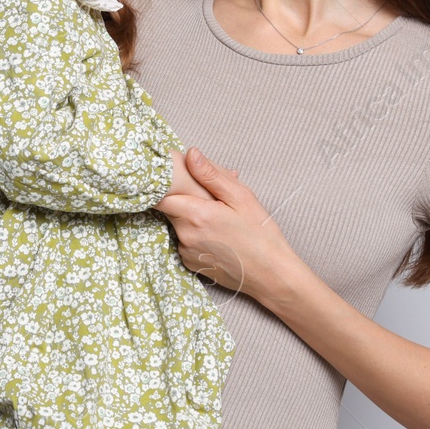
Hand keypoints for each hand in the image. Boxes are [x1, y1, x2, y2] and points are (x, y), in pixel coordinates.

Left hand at [156, 146, 290, 298]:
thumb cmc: (260, 234)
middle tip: (207, 196)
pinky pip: (183, 240)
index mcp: (196, 215)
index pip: (158, 195)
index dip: (161, 184)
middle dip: (182, 197)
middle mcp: (185, 235)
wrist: (271, 274)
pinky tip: (216, 233)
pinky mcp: (189, 263)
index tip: (169, 177)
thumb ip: (211, 175)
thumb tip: (190, 154)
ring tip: (217, 217)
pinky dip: (193, 233)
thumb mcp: (241, 197)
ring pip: (176, 223)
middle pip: (169, 207)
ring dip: (189, 215)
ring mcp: (185, 251)